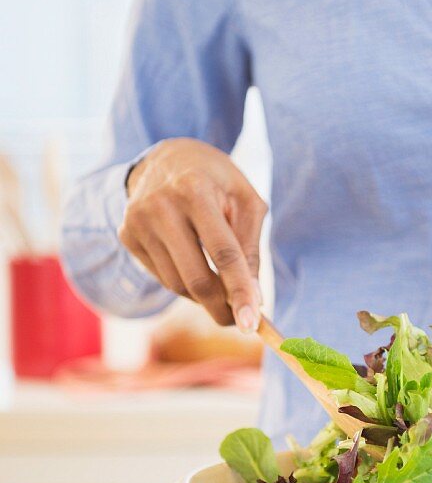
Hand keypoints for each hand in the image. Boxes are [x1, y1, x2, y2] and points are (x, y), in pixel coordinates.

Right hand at [119, 139, 265, 328]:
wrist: (167, 157)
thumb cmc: (216, 181)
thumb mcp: (245, 201)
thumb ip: (250, 248)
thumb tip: (252, 299)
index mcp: (195, 190)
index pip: (223, 253)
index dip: (240, 291)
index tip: (253, 324)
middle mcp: (160, 206)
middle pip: (196, 278)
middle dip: (221, 308)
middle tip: (240, 322)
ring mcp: (138, 222)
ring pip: (177, 284)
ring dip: (204, 297)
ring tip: (221, 286)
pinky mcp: (127, 235)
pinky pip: (162, 277)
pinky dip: (184, 283)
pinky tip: (194, 265)